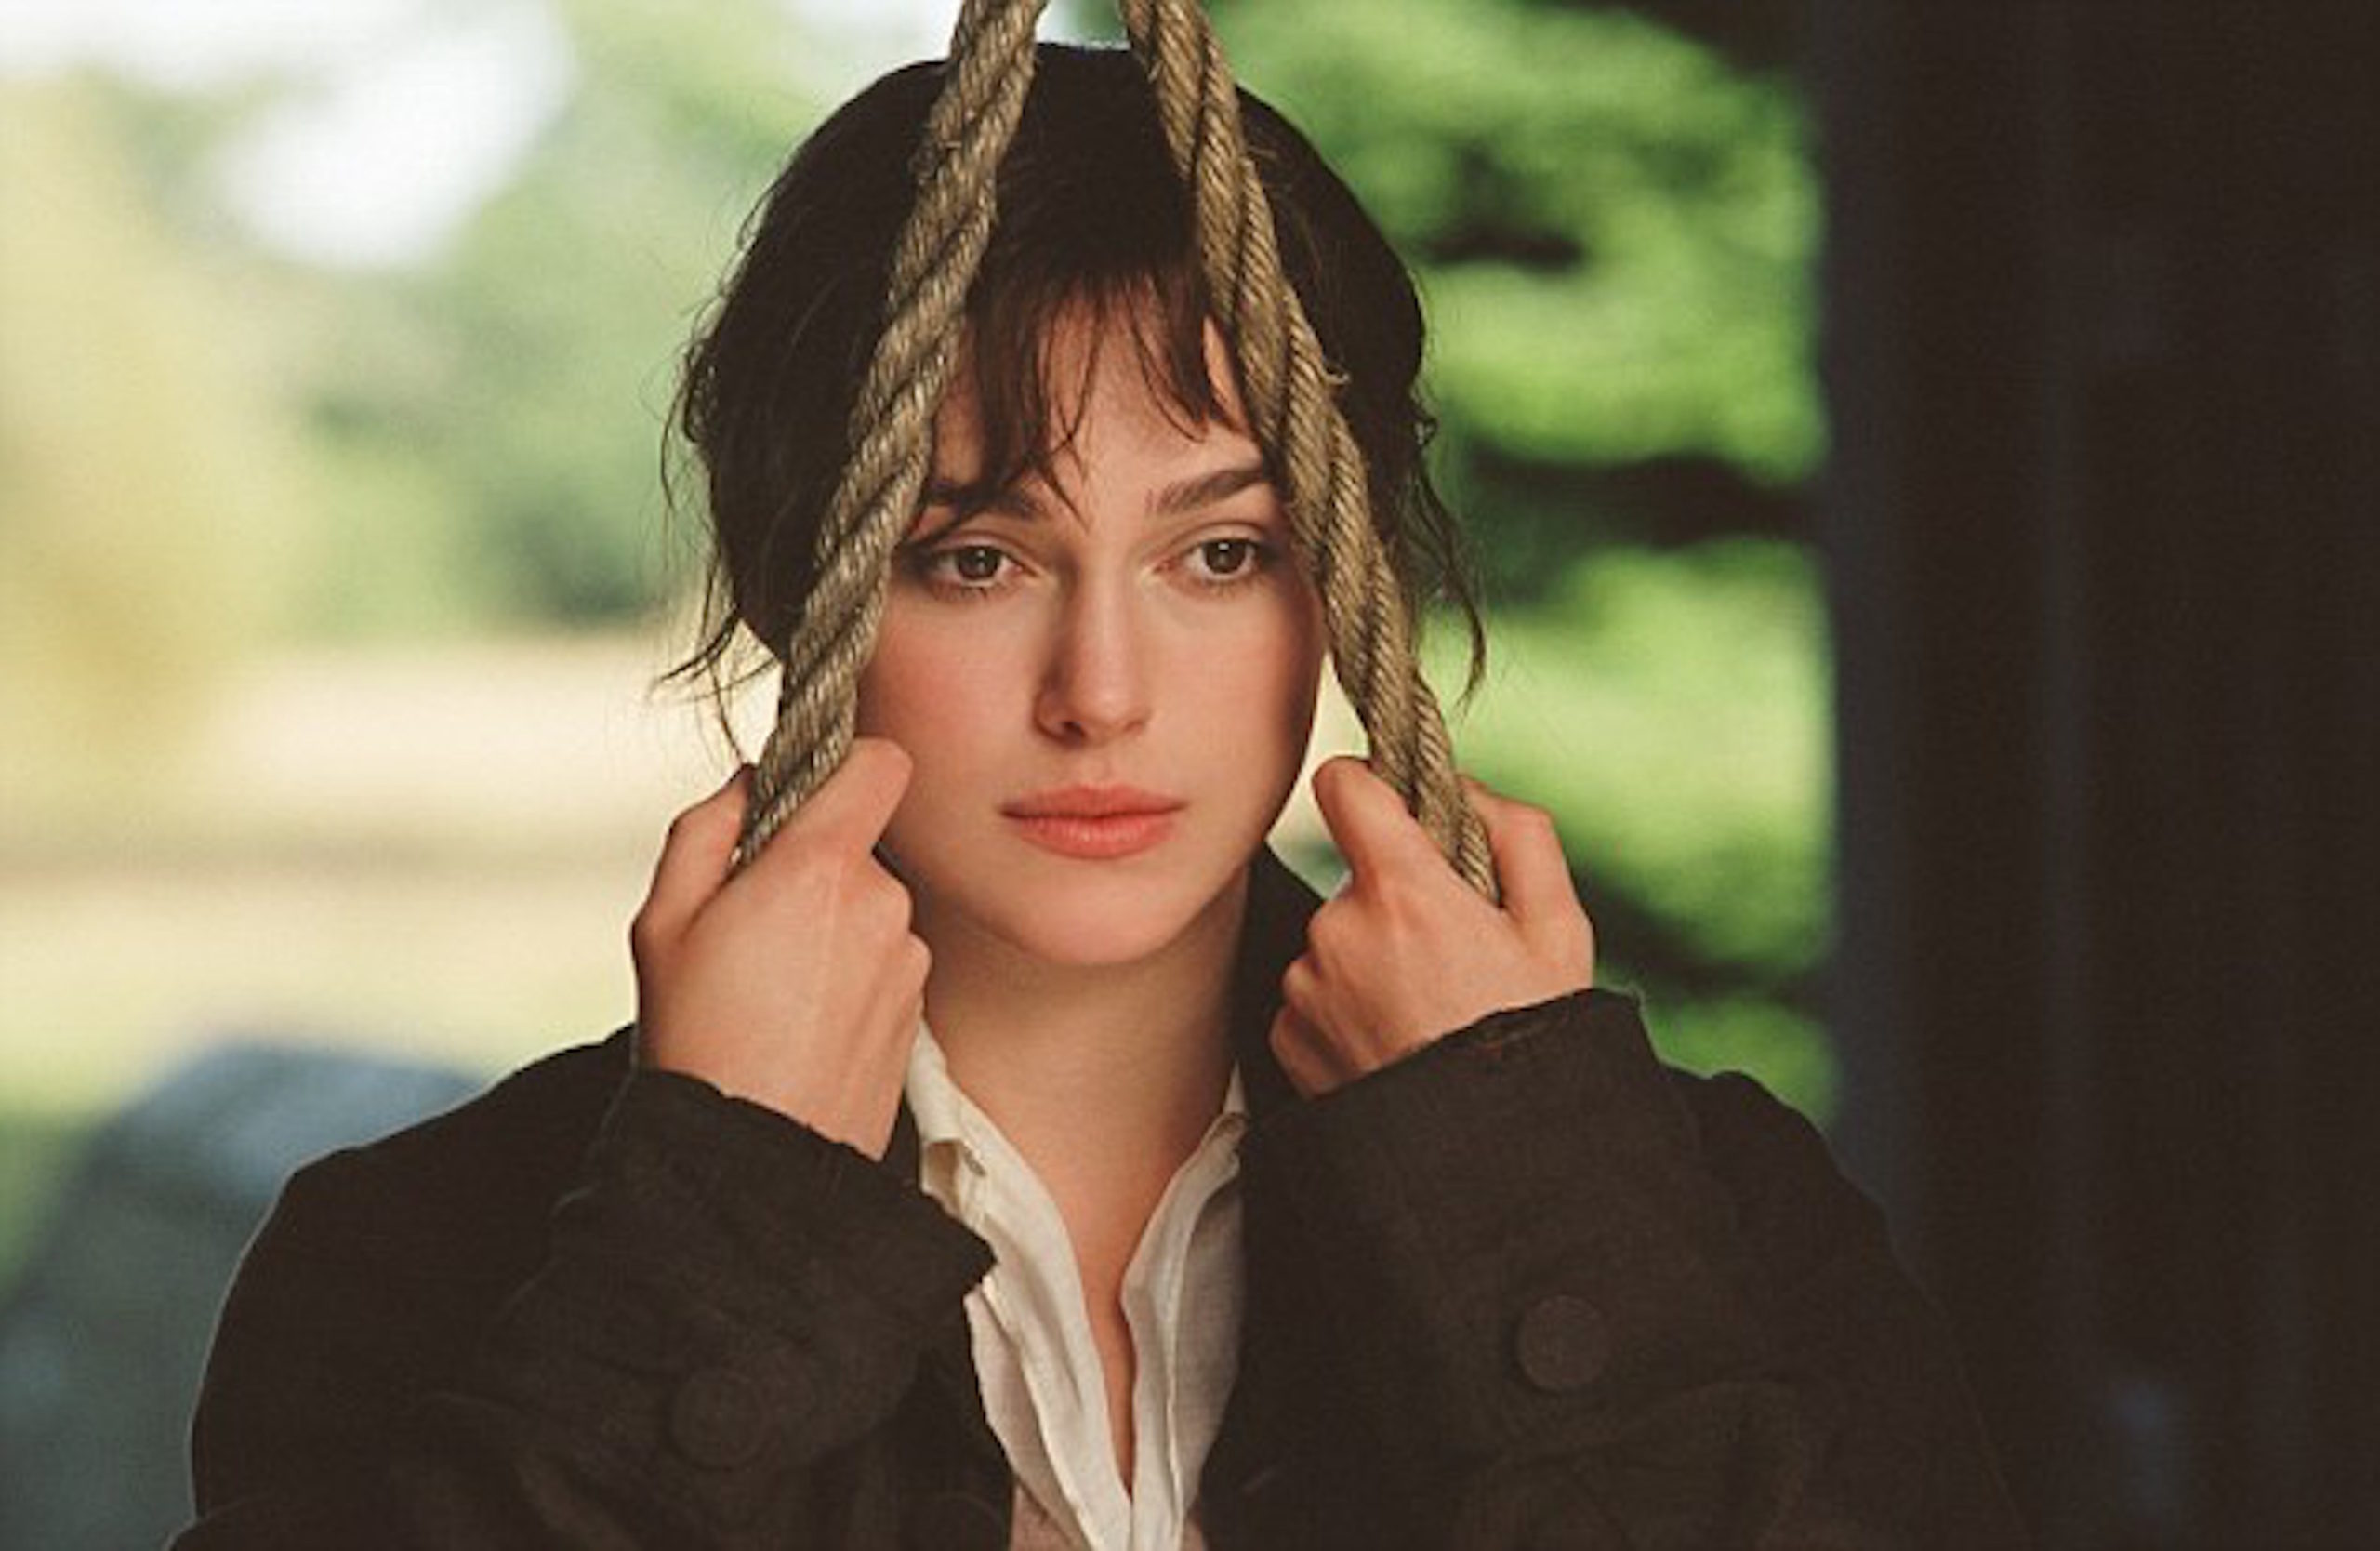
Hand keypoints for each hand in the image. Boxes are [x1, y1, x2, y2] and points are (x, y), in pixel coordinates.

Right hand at [629, 739, 928, 1156]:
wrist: (750, 1162)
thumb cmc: (696, 1040)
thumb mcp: (662, 921)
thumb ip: (708, 827)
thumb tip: (751, 779)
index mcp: (821, 867)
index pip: (882, 763)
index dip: (848, 763)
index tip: (811, 790)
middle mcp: (883, 903)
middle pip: (860, 845)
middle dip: (814, 866)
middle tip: (751, 926)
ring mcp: (909, 959)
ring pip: (872, 907)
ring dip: (833, 926)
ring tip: (772, 988)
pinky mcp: (919, 1008)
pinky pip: (886, 960)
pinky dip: (851, 975)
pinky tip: (803, 1022)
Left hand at [1270, 758, 1594, 1096]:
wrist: (1491, 1163)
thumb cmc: (1534, 1041)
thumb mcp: (1558, 930)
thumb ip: (1518, 833)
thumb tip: (1466, 788)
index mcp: (1403, 892)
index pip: (1344, 786)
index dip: (1369, 786)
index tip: (1392, 807)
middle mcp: (1337, 931)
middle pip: (1357, 879)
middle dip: (1398, 902)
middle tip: (1454, 959)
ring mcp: (1304, 988)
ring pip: (1335, 941)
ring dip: (1372, 961)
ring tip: (1428, 1015)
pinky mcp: (1286, 1035)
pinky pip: (1314, 995)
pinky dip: (1347, 1009)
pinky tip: (1396, 1045)